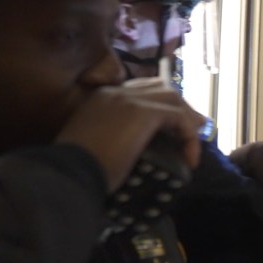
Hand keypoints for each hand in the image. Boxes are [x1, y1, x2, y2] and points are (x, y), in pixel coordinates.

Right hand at [55, 78, 205, 190]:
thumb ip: (111, 137)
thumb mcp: (93, 147)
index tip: (172, 125)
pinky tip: (190, 158)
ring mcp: (130, 99)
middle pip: (161, 89)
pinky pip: (180, 118)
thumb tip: (133, 151)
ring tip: (195, 142)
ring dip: (188, 120)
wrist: (67, 173)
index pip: (140, 90)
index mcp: (100, 98)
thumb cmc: (75, 169)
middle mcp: (115, 92)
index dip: (160, 104)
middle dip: (180, 107)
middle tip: (194, 127)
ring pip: (173, 99)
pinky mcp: (145, 112)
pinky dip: (189, 137)